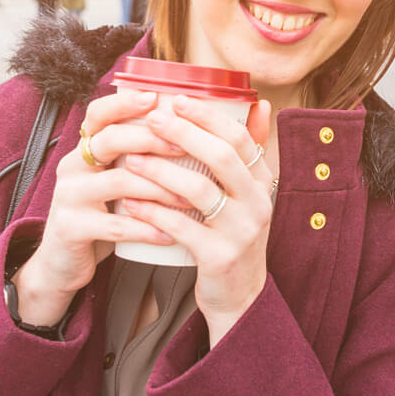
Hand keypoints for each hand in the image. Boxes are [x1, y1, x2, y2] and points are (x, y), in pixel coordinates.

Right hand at [12, 89, 195, 322]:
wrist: (63, 264)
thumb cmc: (103, 217)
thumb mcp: (116, 183)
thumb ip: (138, 160)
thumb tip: (189, 132)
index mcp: (84, 150)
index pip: (98, 114)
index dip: (124, 103)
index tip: (156, 97)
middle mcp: (72, 166)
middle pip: (110, 140)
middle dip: (152, 140)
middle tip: (186, 149)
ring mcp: (68, 197)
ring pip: (118, 182)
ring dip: (159, 188)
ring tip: (191, 198)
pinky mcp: (70, 228)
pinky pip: (115, 225)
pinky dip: (147, 228)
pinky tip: (170, 234)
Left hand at [117, 96, 275, 334]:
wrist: (240, 295)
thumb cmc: (233, 235)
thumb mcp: (248, 194)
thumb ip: (247, 153)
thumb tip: (256, 103)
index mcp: (263, 182)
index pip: (241, 138)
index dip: (209, 116)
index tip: (177, 100)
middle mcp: (259, 203)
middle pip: (222, 157)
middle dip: (183, 134)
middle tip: (150, 120)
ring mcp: (241, 231)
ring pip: (199, 190)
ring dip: (161, 171)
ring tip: (132, 160)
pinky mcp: (220, 257)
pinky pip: (182, 228)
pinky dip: (153, 212)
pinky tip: (130, 202)